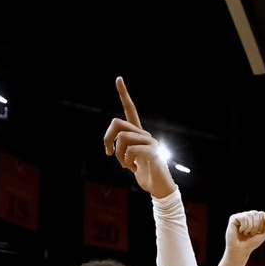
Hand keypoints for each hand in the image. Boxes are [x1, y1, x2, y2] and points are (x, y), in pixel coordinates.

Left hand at [102, 78, 176, 199]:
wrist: (158, 187)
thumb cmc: (143, 172)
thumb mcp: (126, 159)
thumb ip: (120, 148)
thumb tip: (111, 144)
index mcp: (137, 133)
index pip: (130, 110)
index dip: (124, 94)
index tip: (118, 78)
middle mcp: (144, 133)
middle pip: (117, 123)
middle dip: (107, 138)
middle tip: (108, 152)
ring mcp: (150, 142)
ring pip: (122, 138)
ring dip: (118, 154)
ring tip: (125, 164)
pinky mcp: (153, 152)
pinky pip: (131, 151)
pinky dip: (126, 161)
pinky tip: (132, 168)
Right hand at [227, 210, 264, 254]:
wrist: (240, 251)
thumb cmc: (251, 243)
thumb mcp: (263, 233)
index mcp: (254, 218)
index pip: (262, 214)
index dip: (262, 224)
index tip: (257, 232)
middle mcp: (247, 215)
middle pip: (256, 213)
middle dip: (256, 226)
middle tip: (251, 233)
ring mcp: (240, 216)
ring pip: (249, 215)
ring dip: (249, 227)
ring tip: (245, 233)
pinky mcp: (233, 218)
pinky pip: (243, 217)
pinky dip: (244, 227)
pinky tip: (240, 231)